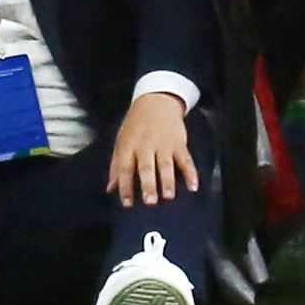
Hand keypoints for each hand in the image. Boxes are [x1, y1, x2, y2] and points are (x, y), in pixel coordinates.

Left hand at [105, 91, 199, 205]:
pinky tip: (193, 186)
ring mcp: (163, 144)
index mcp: (129, 146)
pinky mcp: (178, 142)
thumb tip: (110, 189)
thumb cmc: (136, 124)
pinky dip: (191, 172)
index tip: (127, 203)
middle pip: (146, 167)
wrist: (156, 100)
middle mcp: (145, 145)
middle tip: (150, 201)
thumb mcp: (121, 141)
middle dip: (148, 185)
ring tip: (169, 196)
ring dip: (168, 181)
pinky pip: (185, 159)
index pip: (125, 168)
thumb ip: (116, 166)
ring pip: (166, 164)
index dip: (125, 186)